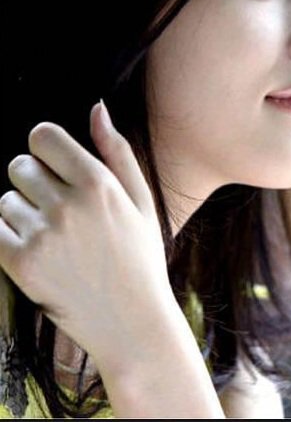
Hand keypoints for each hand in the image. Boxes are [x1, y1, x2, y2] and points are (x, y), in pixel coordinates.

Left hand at [0, 101, 173, 366]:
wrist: (131, 320)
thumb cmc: (140, 256)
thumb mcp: (141, 200)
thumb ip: (116, 150)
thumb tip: (97, 108)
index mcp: (98, 183)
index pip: (43, 137)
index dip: (45, 147)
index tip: (54, 164)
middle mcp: (67, 205)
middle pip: (20, 166)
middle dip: (34, 179)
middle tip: (57, 206)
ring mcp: (42, 236)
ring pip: (5, 200)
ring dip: (22, 212)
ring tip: (52, 235)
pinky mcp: (21, 265)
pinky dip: (8, 236)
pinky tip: (36, 249)